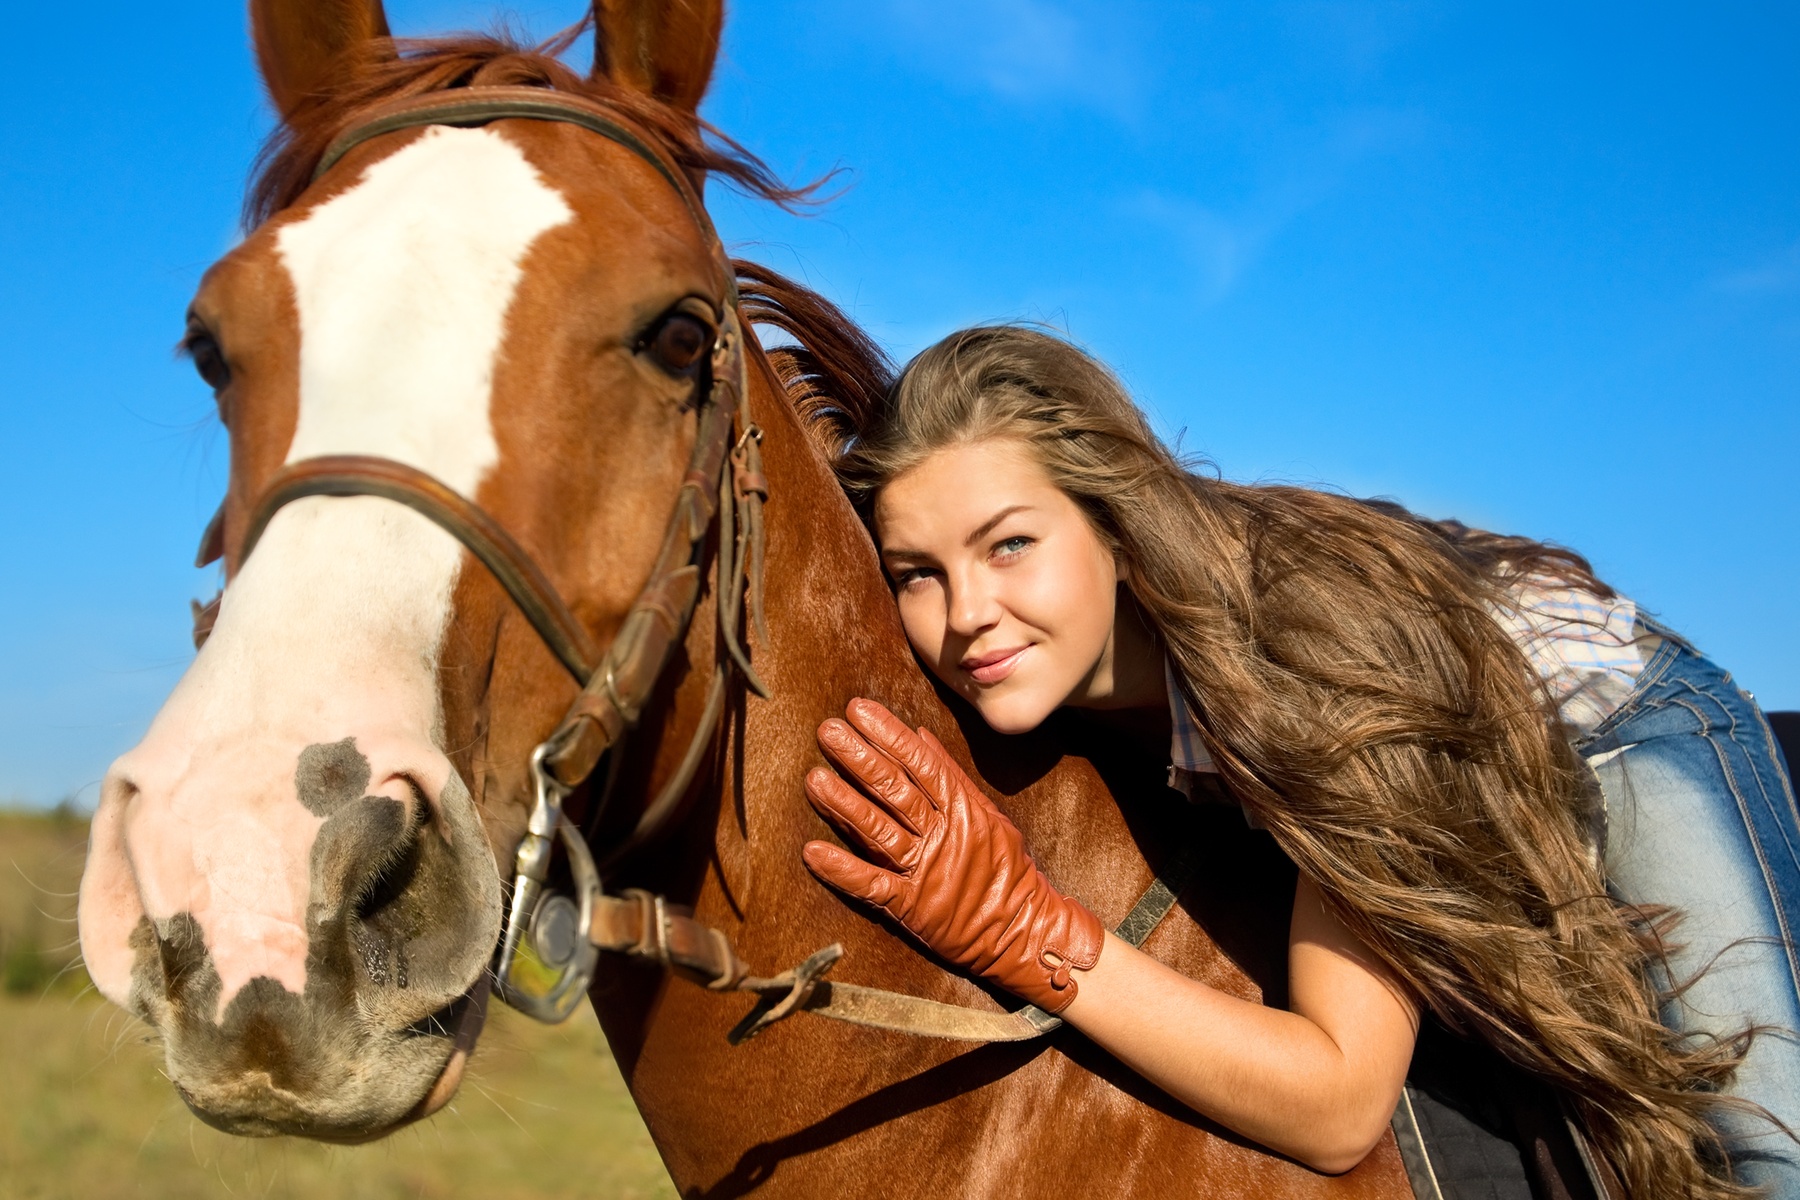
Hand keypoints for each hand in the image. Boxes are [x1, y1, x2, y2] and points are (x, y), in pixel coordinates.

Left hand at [801, 698, 1103, 1012]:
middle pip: (895, 791)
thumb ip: (952, 776)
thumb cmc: (1008, 871)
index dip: (888, 734)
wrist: (1026, 930)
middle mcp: (942, 835)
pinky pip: (873, 885)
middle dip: (859, 757)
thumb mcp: (989, 815)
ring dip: (844, 804)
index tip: (859, 710)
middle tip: (827, 731)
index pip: (920, 764)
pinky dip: (842, 869)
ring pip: (880, 831)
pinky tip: (813, 852)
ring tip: (813, 778)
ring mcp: (926, 870)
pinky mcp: (912, 907)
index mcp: (961, 809)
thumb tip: (921, 735)